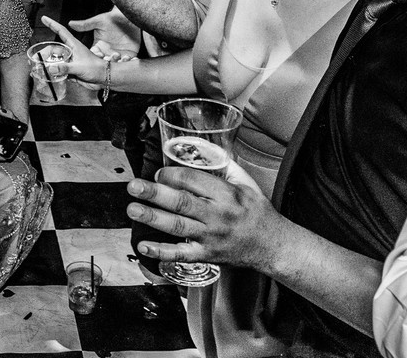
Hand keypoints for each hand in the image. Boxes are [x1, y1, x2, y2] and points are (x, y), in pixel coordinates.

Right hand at [40, 16, 108, 85]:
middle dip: (43, 52)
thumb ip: (65, 68)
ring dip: (47, 64)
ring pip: (55, 60)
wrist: (103, 78)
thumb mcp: (80, 67)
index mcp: (73, 45)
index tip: (44, 18)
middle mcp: (70, 52)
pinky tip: (47, 77)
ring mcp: (70, 61)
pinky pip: (59, 70)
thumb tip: (51, 68)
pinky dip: (53, 73)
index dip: (52, 24)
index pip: (61, 31)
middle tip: (35, 57)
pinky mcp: (70, 70)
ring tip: (38, 68)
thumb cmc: (96, 68)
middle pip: (53, 49)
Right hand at [66, 9, 139, 59]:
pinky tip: (129, 57)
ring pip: (115, 65)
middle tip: (111, 57)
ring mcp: (117, 54)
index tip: (100, 54)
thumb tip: (70, 23)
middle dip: (107, 62)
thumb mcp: (98, 21)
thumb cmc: (112, 19)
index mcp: (98, 46)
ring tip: (121, 56)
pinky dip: (128, 62)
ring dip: (118, 62)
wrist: (128, 18)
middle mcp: (107, 52)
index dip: (96, 57)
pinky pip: (127, 62)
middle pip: (104, 63)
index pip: (94, 55)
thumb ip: (85, 25)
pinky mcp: (127, 55)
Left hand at [127, 160, 282, 271]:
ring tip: (133, 209)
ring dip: (153, 218)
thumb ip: (225, 166)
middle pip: (182, 202)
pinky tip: (144, 245)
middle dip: (155, 193)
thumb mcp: (247, 183)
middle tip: (134, 186)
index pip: (194, 180)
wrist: (273, 246)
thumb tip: (204, 149)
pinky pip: (182, 255)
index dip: (171, 175)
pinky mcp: (207, 255)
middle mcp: (217, 216)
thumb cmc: (259, 213)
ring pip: (178, 227)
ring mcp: (211, 237)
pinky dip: (162, 252)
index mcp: (226, 194)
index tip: (158, 173)